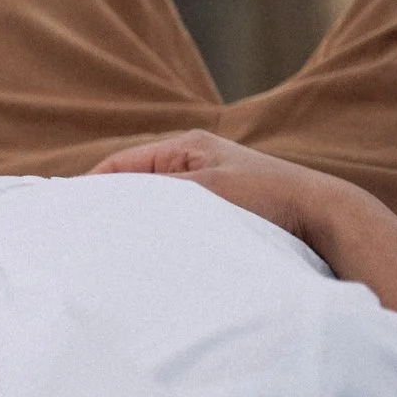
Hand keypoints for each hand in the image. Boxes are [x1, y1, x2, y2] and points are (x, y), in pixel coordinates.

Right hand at [89, 130, 334, 243]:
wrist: (329, 217)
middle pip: (136, 183)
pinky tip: (160, 250)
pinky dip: (167, 229)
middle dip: (115, 207)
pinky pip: (182, 216)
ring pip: (159, 202)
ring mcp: (212, 181)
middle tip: (89, 235)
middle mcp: (196, 158)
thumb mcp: (203, 195)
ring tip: (121, 245)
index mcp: (185, 146)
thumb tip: (107, 203)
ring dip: (143, 221)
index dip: (92, 190)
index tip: (68, 217)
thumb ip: (154, 195)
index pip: (119, 166)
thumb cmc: (268, 201)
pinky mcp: (229, 205)